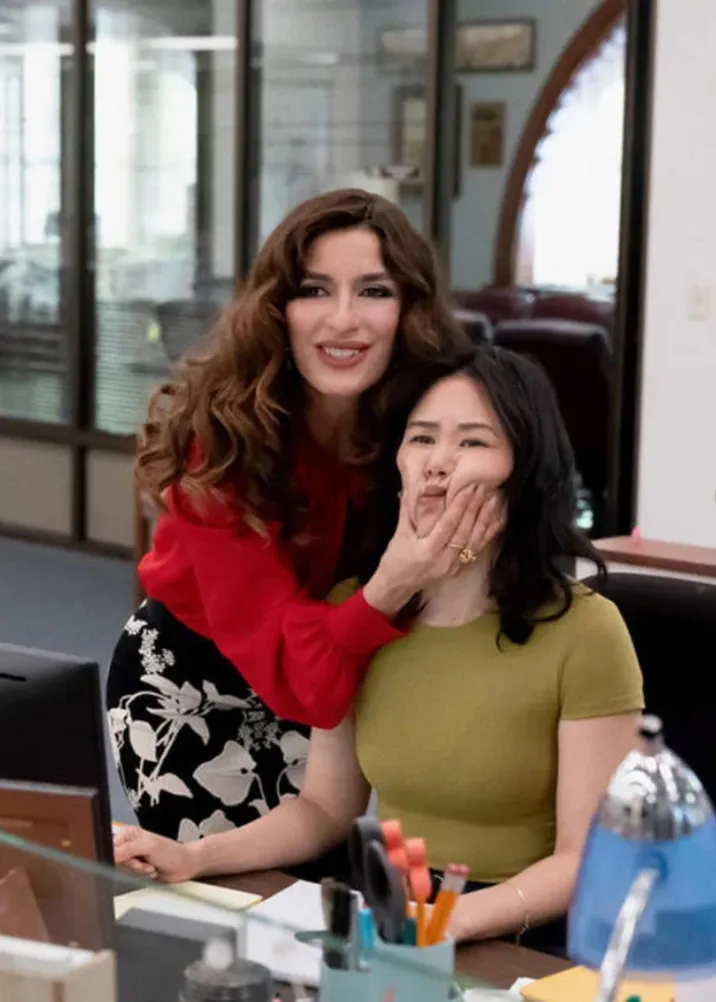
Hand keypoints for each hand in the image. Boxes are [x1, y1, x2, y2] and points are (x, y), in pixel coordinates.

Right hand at [113, 825, 201, 883]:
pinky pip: (130, 878)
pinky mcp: (136, 870)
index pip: (111, 848)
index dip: (119, 857)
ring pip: (123, 871)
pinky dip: (141, 876)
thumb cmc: (171, 852)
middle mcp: (128, 844)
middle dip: (132, 865)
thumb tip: (110, 854)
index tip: (133, 858)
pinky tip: (151, 871)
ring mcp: (132, 857)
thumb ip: (128, 849)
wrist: (184, 866)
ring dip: (139, 872)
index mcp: (128, 833)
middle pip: (116, 861)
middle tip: (145, 861)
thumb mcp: (149, 847)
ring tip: (150, 866)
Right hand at [364, 485, 502, 615]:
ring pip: (475, 541)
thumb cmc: (395, 559)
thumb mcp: (399, 534)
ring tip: (494, 500)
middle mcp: (444, 561)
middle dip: (475, 508)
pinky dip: (488, 534)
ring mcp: (454, 567)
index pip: (448, 525)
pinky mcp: (459, 569)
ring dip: (485, 519)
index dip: (459, 506)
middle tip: (484, 488)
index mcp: (427, 551)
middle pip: (464, 532)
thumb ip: (407, 510)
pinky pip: (477, 550)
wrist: (397, 586)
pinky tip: (496, 520)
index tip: (468, 488)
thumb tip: (410, 485)